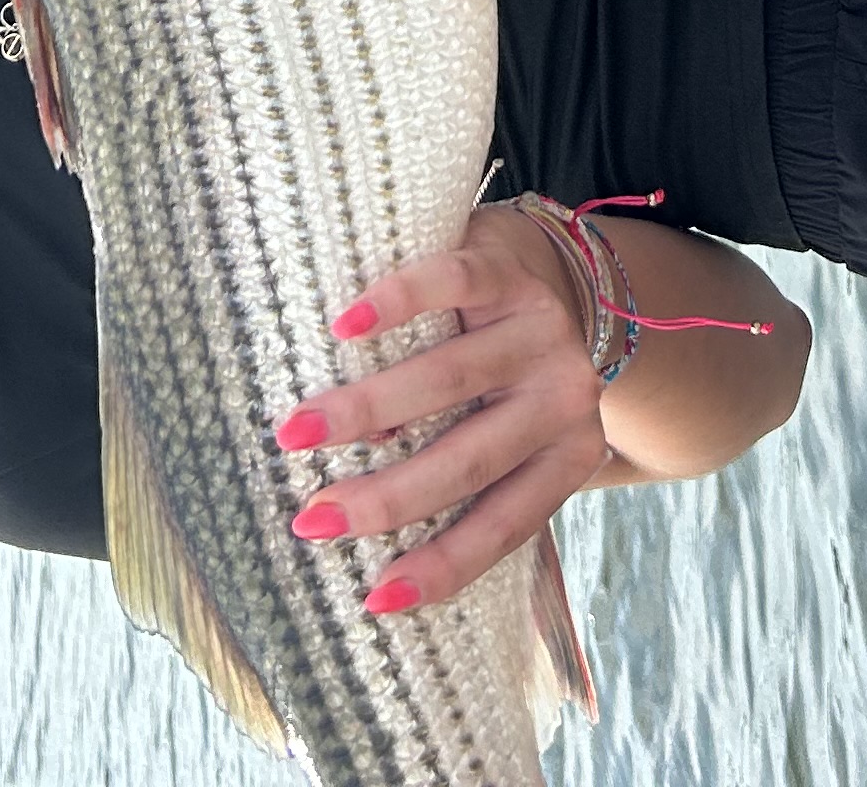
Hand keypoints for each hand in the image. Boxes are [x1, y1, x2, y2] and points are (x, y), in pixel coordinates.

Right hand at [271, 207, 611, 617]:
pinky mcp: (507, 268)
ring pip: (447, 377)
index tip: (375, 599)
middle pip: (468, 459)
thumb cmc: (517, 377)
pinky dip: (396, 305)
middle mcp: (564, 397)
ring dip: (365, 409)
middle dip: (386, 497)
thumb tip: (376, 541)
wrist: (563, 273)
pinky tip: (345, 327)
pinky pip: (450, 284)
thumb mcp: (521, 438)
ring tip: (298, 432)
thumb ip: (475, 478)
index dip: (443, 564)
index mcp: (568, 455)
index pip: (505, 523)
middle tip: (312, 517)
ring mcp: (539, 330)